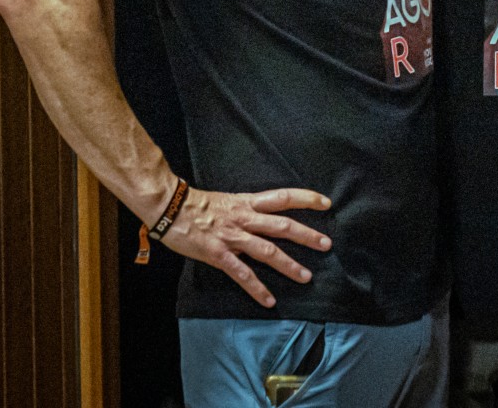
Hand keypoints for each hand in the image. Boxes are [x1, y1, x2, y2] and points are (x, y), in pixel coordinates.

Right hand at [161, 184, 333, 306]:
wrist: (170, 207)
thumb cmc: (199, 204)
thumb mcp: (230, 199)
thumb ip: (249, 208)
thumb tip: (267, 214)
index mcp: (249, 203)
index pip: (284, 197)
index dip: (307, 199)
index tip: (326, 203)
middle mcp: (245, 218)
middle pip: (283, 226)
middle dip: (307, 236)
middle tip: (327, 244)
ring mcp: (233, 237)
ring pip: (268, 251)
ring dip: (289, 265)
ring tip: (306, 276)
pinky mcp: (219, 254)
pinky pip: (241, 274)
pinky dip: (257, 288)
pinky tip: (269, 300)